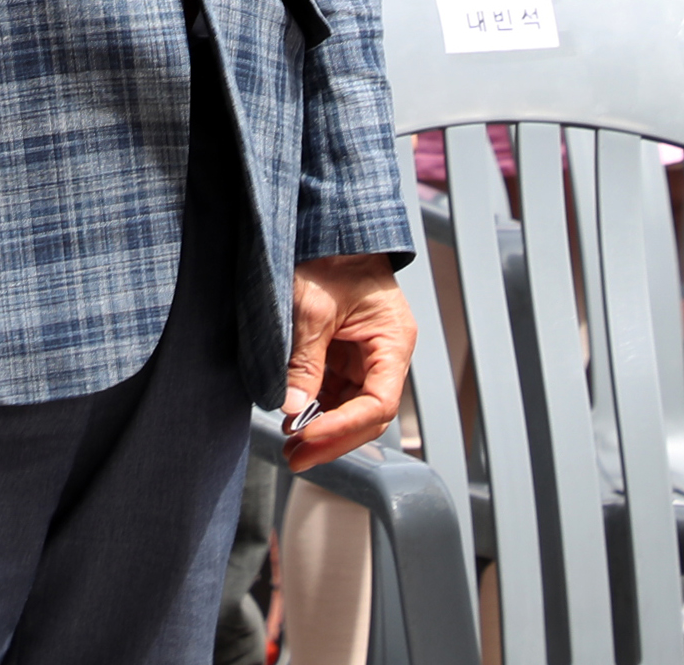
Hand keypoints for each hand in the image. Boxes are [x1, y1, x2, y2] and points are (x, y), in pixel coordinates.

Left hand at [284, 254, 414, 472]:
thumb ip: (303, 361)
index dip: (345, 426)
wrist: (325, 226)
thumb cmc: (330, 255)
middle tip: (296, 457)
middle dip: (332, 438)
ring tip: (290, 446)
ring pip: (350, 408)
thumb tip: (291, 408)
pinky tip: (293, 419)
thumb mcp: (312, 309)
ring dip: (323, 429)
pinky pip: (335, 392)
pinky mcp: (344, 355)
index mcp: (393, 340)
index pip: (379, 403)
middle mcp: (384, 354)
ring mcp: (364, 356)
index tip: (308, 435)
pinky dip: (316, 409)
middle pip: (367, 414)